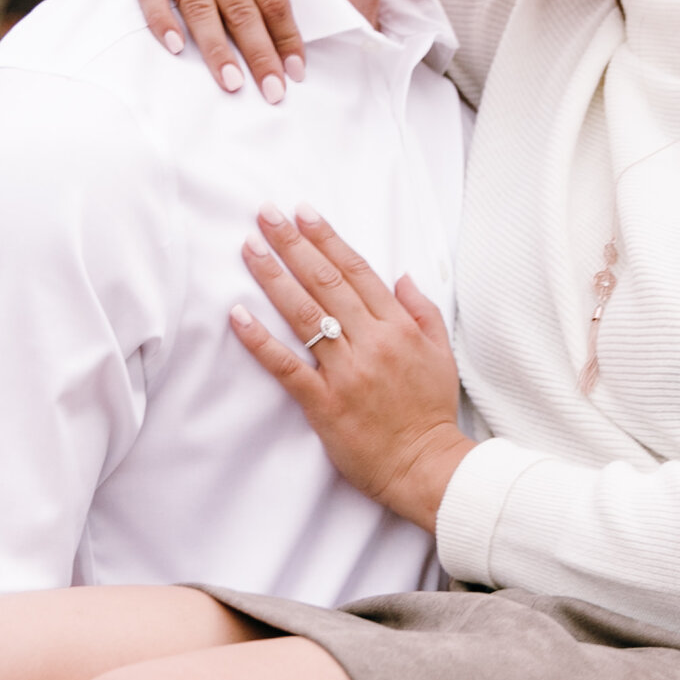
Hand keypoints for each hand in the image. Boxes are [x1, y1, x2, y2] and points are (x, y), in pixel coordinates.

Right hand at [131, 0, 303, 101]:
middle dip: (260, 56)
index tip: (297, 71)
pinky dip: (160, 19)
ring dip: (217, 50)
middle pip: (240, 11)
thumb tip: (283, 12)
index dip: (286, 37)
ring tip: (233, 83)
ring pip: (198, 7)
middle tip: (272, 93)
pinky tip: (174, 47)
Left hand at [231, 203, 474, 530]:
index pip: (357, 271)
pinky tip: (238, 315)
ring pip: (305, 315)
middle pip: (326, 283)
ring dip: (274, 277)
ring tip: (249, 248)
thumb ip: (422, 311)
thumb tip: (402, 276)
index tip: (304, 213)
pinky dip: (260, 340)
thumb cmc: (431, 411)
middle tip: (266, 214)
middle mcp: (372, 342)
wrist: (426, 466)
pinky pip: (286, 366)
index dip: (328, 239)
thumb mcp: (441, 353)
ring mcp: (346, 372)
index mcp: (399, 327)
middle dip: (293, 244)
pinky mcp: (324, 403)